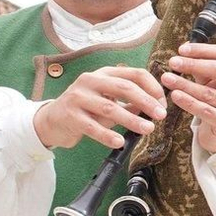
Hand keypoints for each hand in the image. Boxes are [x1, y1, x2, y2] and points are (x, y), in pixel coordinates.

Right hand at [33, 66, 166, 149]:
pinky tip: (120, 142)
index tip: (163, 103)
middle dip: (146, 102)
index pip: (135, 74)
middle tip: (161, 115)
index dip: (153, 88)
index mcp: (105, 73)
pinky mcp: (69, 115)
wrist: (52, 120)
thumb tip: (156, 107)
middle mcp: (91, 80)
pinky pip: (92, 126)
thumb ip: (130, 102)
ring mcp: (78, 96)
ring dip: (132, 119)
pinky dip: (107, 135)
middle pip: (125, 88)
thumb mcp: (109, 101)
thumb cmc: (87, 109)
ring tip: (148, 129)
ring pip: (110, 108)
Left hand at [161, 43, 215, 155]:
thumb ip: (202, 65)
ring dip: (185, 84)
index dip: (202, 50)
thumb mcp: (214, 81)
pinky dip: (188, 102)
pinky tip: (175, 95)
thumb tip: (185, 47)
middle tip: (173, 62)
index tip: (181, 50)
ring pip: (209, 93)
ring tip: (167, 79)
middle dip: (193, 64)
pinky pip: (205, 111)